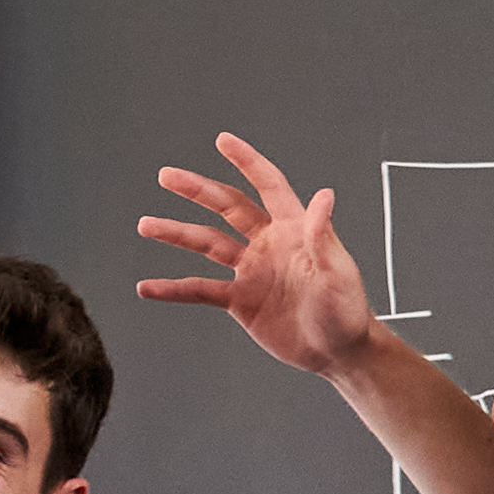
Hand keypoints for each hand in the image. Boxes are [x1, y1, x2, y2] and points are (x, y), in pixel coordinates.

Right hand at [138, 131, 395, 379]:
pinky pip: (200, 290)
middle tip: (166, 176)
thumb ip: (324, 236)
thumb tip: (324, 196)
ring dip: (177, 234)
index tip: (223, 140)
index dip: (247, 162)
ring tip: (146, 225)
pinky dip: (174, 289)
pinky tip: (148, 287)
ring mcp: (252, 270)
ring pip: (207, 244)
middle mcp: (268, 244)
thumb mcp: (338, 272)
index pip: (268, 186)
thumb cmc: (347, 310)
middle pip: (227, 208)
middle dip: (197, 190)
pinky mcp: (241, 300)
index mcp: (294, 229)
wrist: (338, 352)